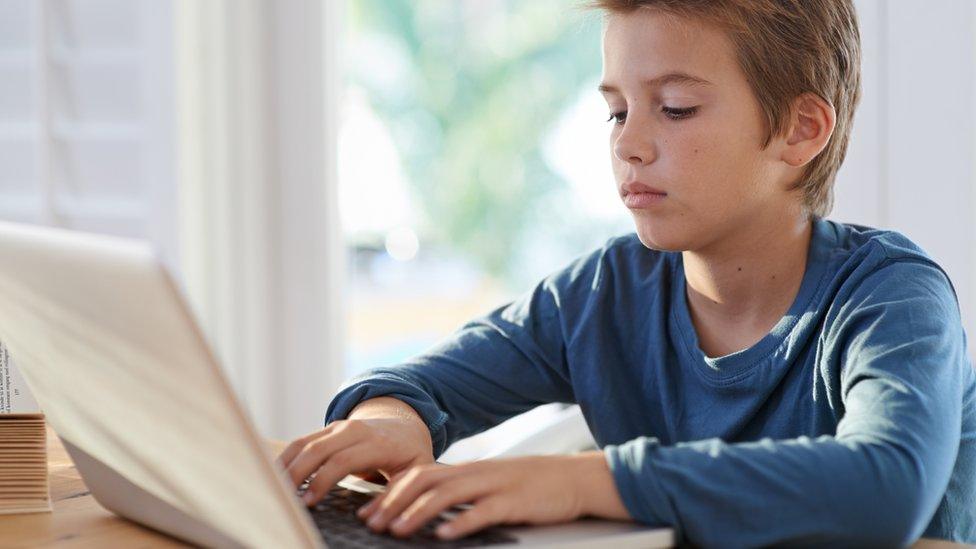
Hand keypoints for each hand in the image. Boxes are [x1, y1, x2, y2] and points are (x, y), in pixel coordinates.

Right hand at [276, 415, 434, 504]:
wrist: (404, 425)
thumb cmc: (410, 454)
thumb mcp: (418, 470)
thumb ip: (401, 489)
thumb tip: (378, 516)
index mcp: (377, 443)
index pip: (343, 460)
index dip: (323, 480)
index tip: (310, 502)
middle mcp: (355, 431)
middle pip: (317, 450)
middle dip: (298, 475)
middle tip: (285, 500)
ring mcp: (339, 427)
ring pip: (304, 443)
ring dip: (286, 466)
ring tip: (273, 489)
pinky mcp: (327, 429)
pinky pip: (301, 441)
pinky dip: (285, 457)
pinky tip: (275, 476)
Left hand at [356, 451, 631, 540]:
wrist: (575, 479)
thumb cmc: (531, 486)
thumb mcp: (491, 486)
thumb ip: (463, 494)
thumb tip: (429, 510)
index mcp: (468, 470)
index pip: (420, 474)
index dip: (390, 492)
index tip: (368, 511)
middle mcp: (476, 473)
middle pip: (426, 480)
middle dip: (394, 501)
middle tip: (372, 522)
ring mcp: (496, 485)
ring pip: (448, 494)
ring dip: (418, 512)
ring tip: (397, 530)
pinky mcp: (515, 501)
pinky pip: (484, 511)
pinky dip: (462, 522)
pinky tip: (445, 535)